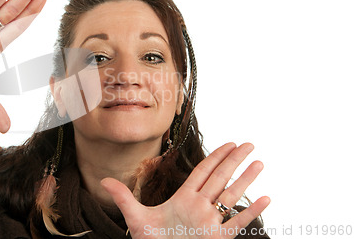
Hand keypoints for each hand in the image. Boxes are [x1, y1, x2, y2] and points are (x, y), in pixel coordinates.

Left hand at [101, 143, 269, 238]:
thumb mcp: (135, 217)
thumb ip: (123, 197)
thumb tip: (102, 180)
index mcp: (184, 198)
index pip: (203, 172)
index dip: (216, 156)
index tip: (229, 143)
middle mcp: (200, 206)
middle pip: (220, 178)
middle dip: (234, 160)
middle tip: (249, 144)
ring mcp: (210, 222)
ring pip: (231, 196)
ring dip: (245, 180)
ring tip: (259, 163)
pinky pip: (237, 224)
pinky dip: (251, 212)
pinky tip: (264, 198)